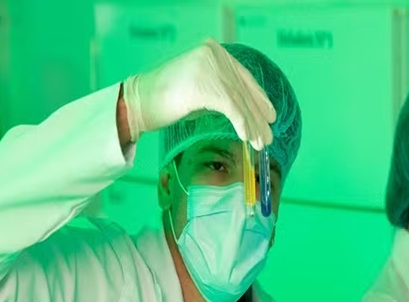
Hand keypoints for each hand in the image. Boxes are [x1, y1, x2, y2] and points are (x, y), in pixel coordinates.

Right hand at [122, 39, 275, 147]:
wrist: (138, 102)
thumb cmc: (167, 99)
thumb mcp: (201, 88)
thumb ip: (222, 90)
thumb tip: (249, 110)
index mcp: (213, 51)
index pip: (243, 75)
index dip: (259, 97)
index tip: (270, 115)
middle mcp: (213, 54)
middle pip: (243, 89)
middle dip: (257, 116)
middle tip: (268, 136)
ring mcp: (208, 67)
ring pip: (240, 100)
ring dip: (253, 125)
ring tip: (261, 143)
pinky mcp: (205, 84)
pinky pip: (231, 108)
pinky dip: (242, 124)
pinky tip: (247, 137)